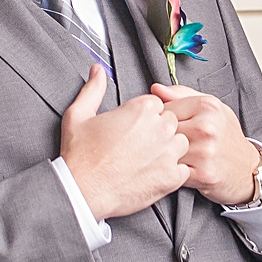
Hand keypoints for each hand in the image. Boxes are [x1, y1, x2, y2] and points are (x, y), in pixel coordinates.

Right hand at [60, 66, 188, 221]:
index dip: (145, 117)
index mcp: (142, 108)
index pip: (157, 105)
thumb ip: (93, 89)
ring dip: (169, 150)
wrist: (81, 190)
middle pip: (172, 122)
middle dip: (159, 132)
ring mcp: (168, 153)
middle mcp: (160, 128)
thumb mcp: (78, 114)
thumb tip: (97, 71)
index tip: (133, 129)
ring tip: (146, 160)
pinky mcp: (171, 177)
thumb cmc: (80, 155)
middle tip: (138, 146)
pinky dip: (171, 173)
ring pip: (181, 144)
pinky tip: (152, 175)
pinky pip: (183, 169)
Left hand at [150, 84, 261, 205]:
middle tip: (168, 143)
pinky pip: (173, 171)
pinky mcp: (203, 174)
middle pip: (163, 130)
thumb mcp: (211, 107)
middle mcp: (207, 127)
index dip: (160, 120)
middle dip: (160, 138)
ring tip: (174, 155)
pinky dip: (172, 171)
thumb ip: (182, 94)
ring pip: (166, 151)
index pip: (164, 109)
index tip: (167, 127)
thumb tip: (155, 89)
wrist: (246, 168)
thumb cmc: (225, 135)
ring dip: (165, 156)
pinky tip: (181, 168)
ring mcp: (205, 151)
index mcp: (207, 106)